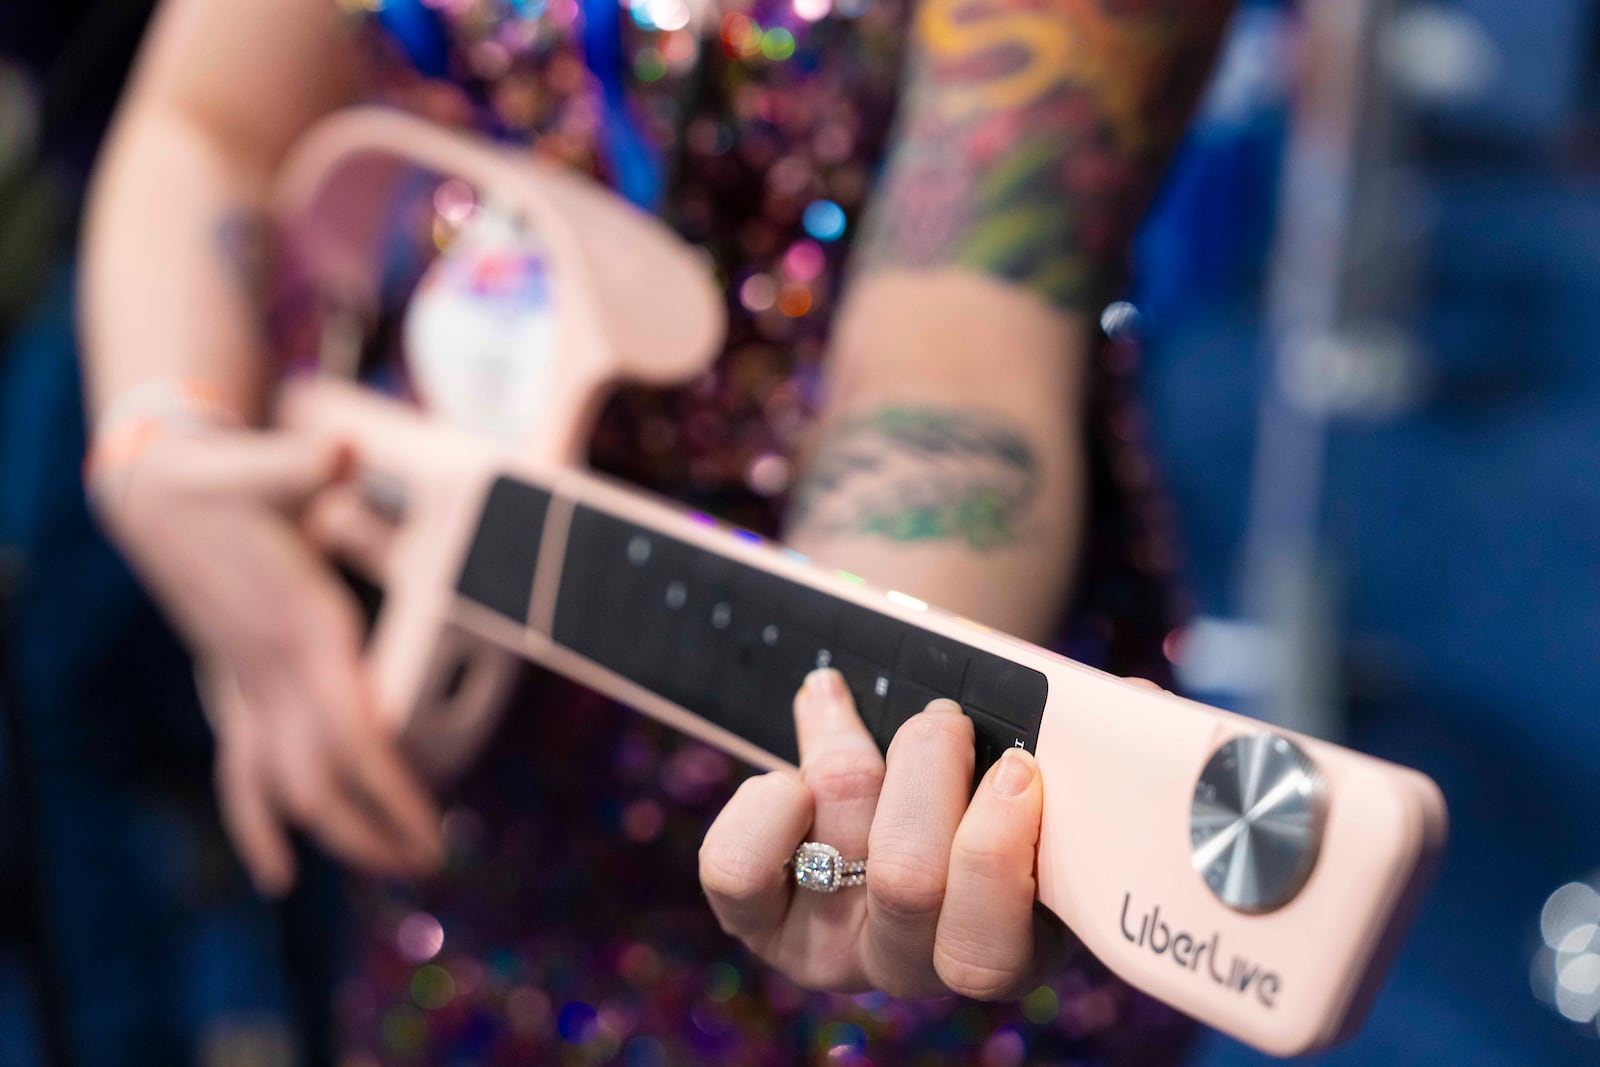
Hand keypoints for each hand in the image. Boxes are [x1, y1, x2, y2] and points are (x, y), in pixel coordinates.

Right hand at [97, 428, 441, 894]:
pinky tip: (276, 867)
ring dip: (331, 835)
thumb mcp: (267, 467)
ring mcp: (242, 683)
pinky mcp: (229, 683)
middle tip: (430, 866)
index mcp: (300, 630)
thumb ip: (306, 464)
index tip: (431, 834)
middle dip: (376, 832)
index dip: (393, 795)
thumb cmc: (227, 479)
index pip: (353, 739)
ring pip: (279, 787)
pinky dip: (260, 821)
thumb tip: (338, 451)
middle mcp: (270, 671)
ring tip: (384, 869)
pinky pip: (241, 768)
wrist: (158, 489)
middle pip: (323, 783)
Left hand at [699, 668, 1070, 997]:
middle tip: (943, 718)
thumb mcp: (1047, 779)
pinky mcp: (759, 921)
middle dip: (928, 765)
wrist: (905, 795)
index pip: (988, 947)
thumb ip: (1092, 750)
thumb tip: (1140, 697)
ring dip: (846, 753)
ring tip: (846, 707)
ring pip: (832, 845)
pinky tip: (794, 770)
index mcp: (1005, 946)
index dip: (996, 848)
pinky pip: (736, 869)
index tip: (1019, 765)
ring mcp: (831, 948)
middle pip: (907, 878)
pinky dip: (765, 799)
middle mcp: (913, 963)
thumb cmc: (988, 783)